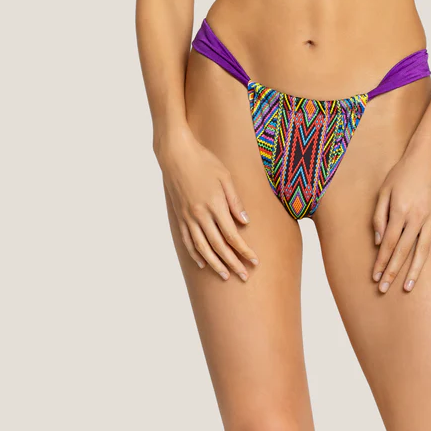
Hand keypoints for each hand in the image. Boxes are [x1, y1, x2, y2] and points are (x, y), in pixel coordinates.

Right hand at [156, 127, 258, 280]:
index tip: (254, 261)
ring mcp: (188, 217)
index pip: (232, 235)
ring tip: (225, 276)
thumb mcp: (225, 177)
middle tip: (244, 276)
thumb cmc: (204, 161)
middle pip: (219, 246)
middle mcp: (201, 215)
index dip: (244, 250)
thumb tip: (245, 222)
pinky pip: (188, 241)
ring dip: (215, 264)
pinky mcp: (179, 217)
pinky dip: (196, 254)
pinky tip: (203, 263)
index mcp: (215, 205)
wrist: (176, 154)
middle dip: (233, 263)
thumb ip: (235, 201)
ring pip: (202, 248)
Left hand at [371, 143, 430, 293]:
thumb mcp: (384, 190)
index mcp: (400, 211)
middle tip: (384, 289)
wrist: (429, 158)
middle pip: (403, 251)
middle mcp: (416, 217)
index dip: (381, 262)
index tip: (375, 277)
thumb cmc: (403, 172)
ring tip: (408, 288)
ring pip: (422, 250)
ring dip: (414, 271)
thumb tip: (379, 240)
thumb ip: (379, 215)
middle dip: (393, 272)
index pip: (388, 243)